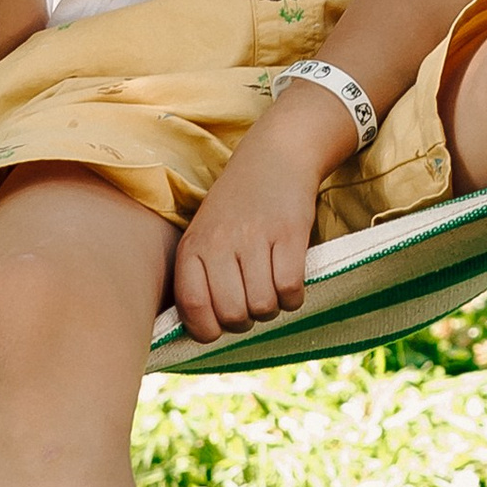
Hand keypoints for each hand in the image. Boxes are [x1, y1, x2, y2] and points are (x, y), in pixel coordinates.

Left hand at [173, 103, 343, 338]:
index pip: (193, 308)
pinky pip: (290, 289)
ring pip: (263, 306)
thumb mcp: (205, 233)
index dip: (208, 331)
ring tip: (271, 289)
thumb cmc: (237, 205)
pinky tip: (291, 284)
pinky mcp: (289, 234)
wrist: (275, 155)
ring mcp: (254, 238)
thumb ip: (199, 275)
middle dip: (246, 320)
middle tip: (252, 303)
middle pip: (232, 315)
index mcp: (193, 247)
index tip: (220, 326)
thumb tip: (204, 329)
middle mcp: (220, 243)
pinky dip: (294, 297)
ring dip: (272, 308)